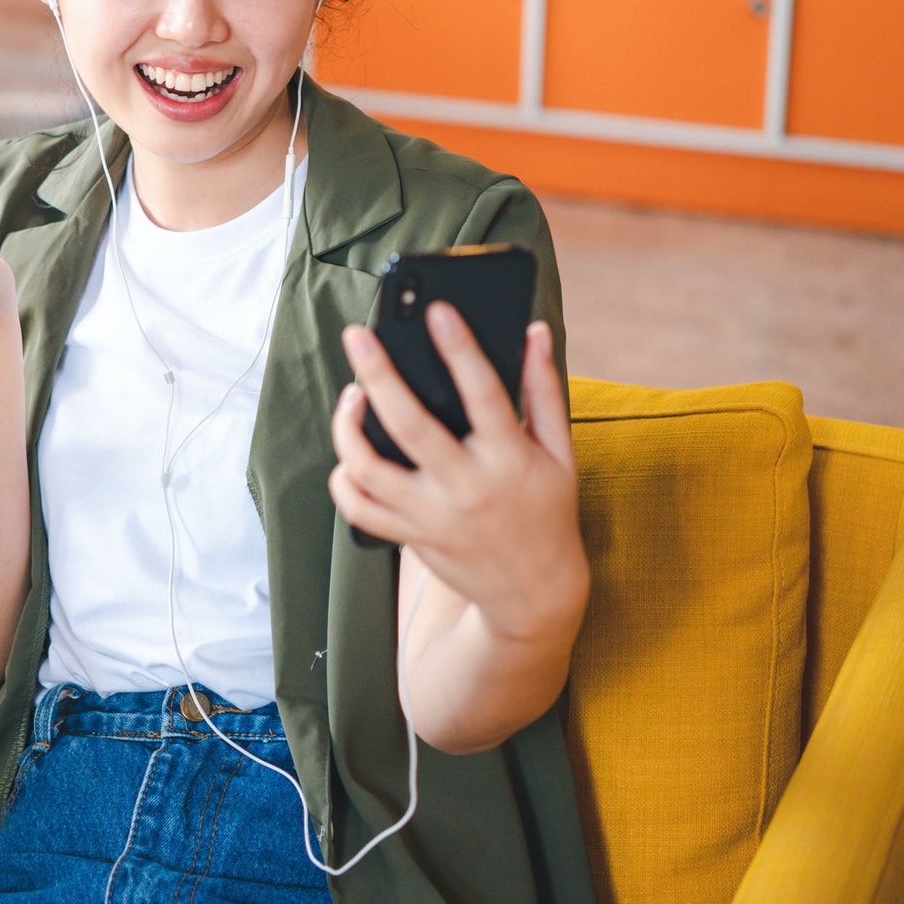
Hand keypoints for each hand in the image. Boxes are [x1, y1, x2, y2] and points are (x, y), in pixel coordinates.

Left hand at [327, 305, 586, 644]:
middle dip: (379, 375)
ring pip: (370, 470)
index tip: (438, 310)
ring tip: (350, 395)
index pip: (483, 394)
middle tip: (357, 336)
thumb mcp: (560, 452)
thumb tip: (533, 331)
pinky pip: (359, 509)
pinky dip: (343, 479)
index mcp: (509, 459)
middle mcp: (467, 487)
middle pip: (410, 426)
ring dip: (348, 428)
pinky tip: (348, 451)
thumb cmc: (547, 510)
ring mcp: (433, 516)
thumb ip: (543, 390)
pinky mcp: (410, 537)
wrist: (535, 593)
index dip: (460, 348)